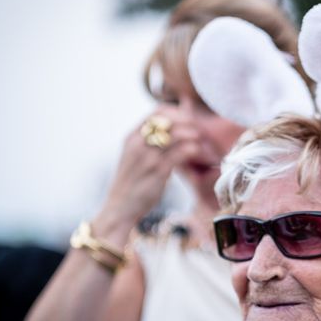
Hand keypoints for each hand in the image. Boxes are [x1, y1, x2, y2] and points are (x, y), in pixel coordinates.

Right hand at [98, 106, 203, 227]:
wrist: (120, 208)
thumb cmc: (133, 180)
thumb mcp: (137, 155)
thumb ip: (152, 140)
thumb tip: (172, 125)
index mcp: (132, 137)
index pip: (156, 112)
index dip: (176, 112)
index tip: (188, 120)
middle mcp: (138, 144)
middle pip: (168, 120)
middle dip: (187, 121)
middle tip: (199, 129)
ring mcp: (148, 158)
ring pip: (175, 135)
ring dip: (192, 134)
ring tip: (200, 139)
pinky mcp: (158, 172)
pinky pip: (179, 153)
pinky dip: (192, 149)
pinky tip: (197, 151)